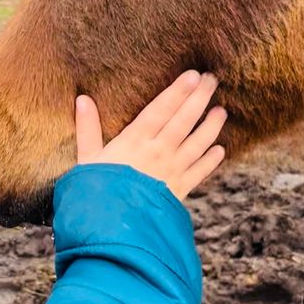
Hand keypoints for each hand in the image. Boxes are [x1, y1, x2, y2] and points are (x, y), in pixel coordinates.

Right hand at [75, 71, 226, 200]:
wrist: (113, 228)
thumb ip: (88, 129)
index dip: (177, 91)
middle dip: (199, 98)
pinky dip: (211, 160)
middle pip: (183, 120)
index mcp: (134, 141)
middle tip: (212, 80)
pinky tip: (219, 150)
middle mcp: (158, 152)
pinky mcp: (179, 190)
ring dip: (211, 126)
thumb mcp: (86, 158)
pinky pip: (200, 172)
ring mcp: (172, 171)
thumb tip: (82, 99)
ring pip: (197, 143)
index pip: (161, 109)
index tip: (192, 75)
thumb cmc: (96, 192)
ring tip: (221, 111)